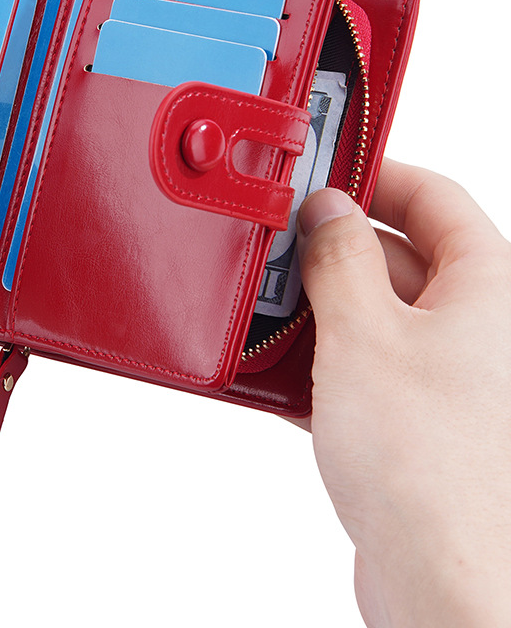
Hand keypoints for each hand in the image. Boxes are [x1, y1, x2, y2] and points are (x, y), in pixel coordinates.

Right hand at [297, 161, 510, 626]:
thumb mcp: (361, 334)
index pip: (434, 198)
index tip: (321, 170)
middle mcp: (477, 329)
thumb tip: (326, 209)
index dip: (376, 174)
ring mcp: (448, 378)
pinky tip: (273, 370)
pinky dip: (320, 362)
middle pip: (400, 255)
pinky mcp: (416, 423)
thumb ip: (338, 258)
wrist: (442, 584)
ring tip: (266, 307)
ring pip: (375, 315)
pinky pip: (364, 368)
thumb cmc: (429, 468)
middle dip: (332, 249)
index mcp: (489, 289)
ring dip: (318, 309)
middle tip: (276, 242)